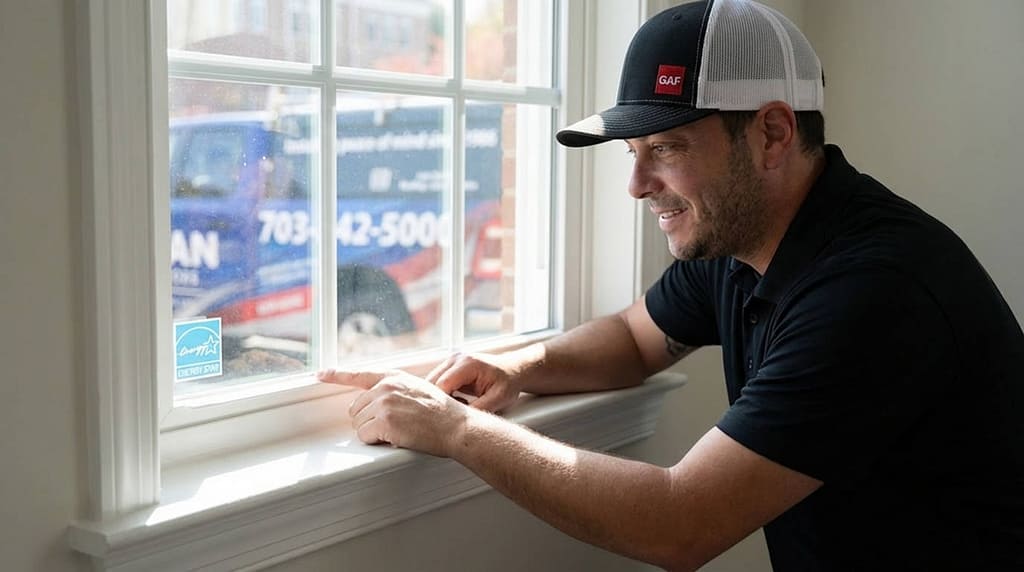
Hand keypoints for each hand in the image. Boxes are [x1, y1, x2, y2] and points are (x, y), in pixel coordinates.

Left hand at [317, 368, 468, 457]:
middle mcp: (386, 387)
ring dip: (373, 432)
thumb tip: (373, 402)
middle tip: (393, 425)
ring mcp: (384, 403)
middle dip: (368, 420)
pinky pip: (365, 436)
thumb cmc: (442, 413)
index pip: (359, 374)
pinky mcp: (385, 421)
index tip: (320, 374)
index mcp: (393, 377)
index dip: (336, 375)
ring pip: (358, 424)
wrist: (456, 425)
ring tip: (398, 430)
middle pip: (355, 409)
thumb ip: (395, 390)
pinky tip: (395, 438)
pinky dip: (376, 441)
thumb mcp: (418, 389)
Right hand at [425, 352, 523, 412]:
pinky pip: (437, 384)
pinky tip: (459, 401)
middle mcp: (456, 359)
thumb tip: (460, 420)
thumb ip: (479, 408)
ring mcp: (451, 362)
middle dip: (438, 402)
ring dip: (440, 399)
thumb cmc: (508, 383)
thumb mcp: (499, 398)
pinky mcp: (450, 368)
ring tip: (461, 405)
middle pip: (431, 383)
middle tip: (454, 414)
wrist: (513, 370)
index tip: (446, 419)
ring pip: (431, 384)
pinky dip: (444, 396)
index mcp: (467, 364)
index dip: (440, 404)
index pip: (441, 385)